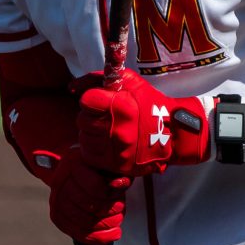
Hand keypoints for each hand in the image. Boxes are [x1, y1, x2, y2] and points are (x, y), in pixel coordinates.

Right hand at [47, 147, 127, 244]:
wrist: (75, 174)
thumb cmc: (96, 169)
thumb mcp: (108, 166)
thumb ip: (118, 173)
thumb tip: (120, 184)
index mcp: (72, 164)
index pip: (95, 188)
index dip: (112, 195)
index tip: (120, 195)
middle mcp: (60, 182)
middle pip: (91, 206)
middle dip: (111, 211)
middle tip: (121, 209)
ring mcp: (56, 201)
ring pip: (85, 222)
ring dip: (107, 225)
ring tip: (118, 220)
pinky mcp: (57, 217)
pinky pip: (78, 233)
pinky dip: (98, 237)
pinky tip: (112, 234)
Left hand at [77, 68, 208, 176]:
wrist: (172, 132)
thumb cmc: (148, 102)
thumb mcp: (128, 81)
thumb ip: (97, 78)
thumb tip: (71, 88)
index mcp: (122, 108)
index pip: (87, 101)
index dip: (92, 99)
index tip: (100, 101)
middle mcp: (118, 132)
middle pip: (82, 120)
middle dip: (91, 116)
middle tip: (105, 116)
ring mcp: (117, 151)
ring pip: (84, 138)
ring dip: (91, 132)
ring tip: (107, 129)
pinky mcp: (115, 165)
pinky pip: (89, 155)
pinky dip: (93, 147)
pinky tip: (106, 142)